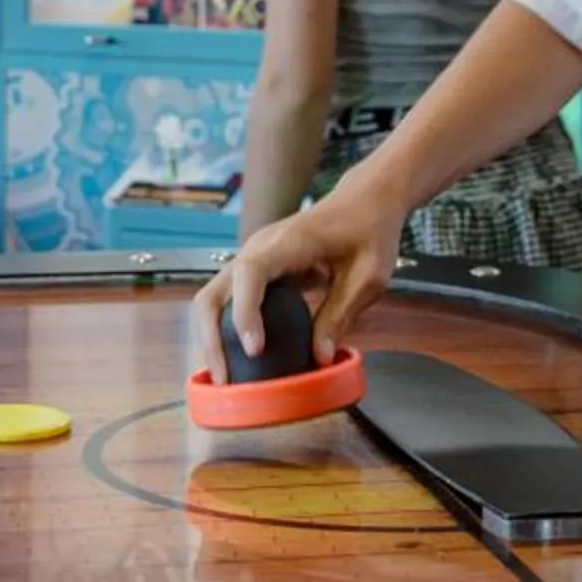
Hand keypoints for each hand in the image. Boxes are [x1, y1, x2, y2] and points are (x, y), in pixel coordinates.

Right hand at [191, 183, 403, 380]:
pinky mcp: (255, 271)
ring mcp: (252, 258)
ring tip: (225, 378)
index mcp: (289, 242)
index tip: (254, 349)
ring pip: (214, 299)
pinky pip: (229, 301)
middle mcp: (259, 248)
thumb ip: (340, 314)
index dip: (245, 312)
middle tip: (224, 380)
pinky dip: (225, 330)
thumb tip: (318, 358)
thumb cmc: (369, 232)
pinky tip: (237, 359)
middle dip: (212, 338)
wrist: (364, 201)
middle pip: (214, 292)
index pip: (250, 273)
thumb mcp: (368, 276)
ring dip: (213, 338)